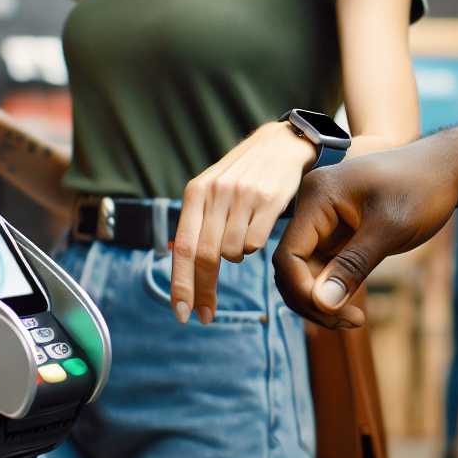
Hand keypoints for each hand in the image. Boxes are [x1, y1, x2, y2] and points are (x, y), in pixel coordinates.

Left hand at [169, 121, 317, 323]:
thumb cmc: (243, 173)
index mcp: (196, 192)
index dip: (180, 284)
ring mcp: (243, 196)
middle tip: (205, 314)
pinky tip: (257, 230)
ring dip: (235, 258)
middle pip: (205, 257)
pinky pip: (256, 243)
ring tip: (241, 240)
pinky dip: (253, 247)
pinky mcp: (270, 200)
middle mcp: (216, 193)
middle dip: (203, 291)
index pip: (182, 248)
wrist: (280, 143)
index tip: (182, 312)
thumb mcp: (211, 188)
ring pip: (233, 253)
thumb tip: (177, 260)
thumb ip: (196, 220)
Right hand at [273, 138, 457, 328]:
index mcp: (317, 196)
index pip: (288, 255)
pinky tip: (354, 308)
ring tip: (355, 319)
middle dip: (313, 301)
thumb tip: (321, 303)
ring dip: (323, 301)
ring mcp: (323, 221)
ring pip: (305, 273)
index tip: (336, 313)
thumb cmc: (422, 189)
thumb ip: (353, 265)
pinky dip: (334, 291)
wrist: (444, 171)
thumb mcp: (391, 228)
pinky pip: (323, 269)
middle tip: (351, 322)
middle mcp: (312, 207)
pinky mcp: (336, 234)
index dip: (303, 291)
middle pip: (291, 268)